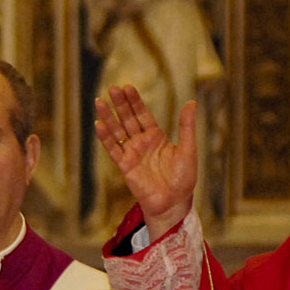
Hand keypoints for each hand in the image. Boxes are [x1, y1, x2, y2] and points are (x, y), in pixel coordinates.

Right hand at [93, 84, 196, 237]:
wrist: (173, 202)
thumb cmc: (183, 178)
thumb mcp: (188, 149)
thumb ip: (186, 127)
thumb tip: (191, 103)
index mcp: (156, 136)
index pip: (143, 114)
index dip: (135, 101)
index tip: (128, 87)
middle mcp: (142, 142)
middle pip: (128, 119)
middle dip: (120, 104)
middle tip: (112, 88)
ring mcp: (132, 153)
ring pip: (117, 131)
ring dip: (108, 117)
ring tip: (99, 102)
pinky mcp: (125, 166)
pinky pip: (113, 149)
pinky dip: (106, 138)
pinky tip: (98, 125)